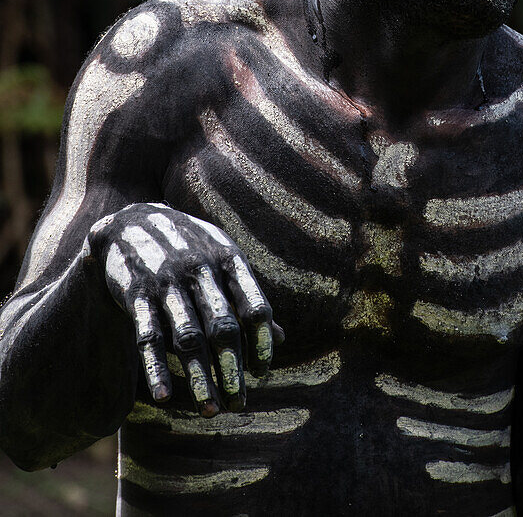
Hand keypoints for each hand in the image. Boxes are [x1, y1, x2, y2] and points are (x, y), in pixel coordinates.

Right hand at [86, 202, 282, 416]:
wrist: (130, 223)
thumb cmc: (189, 247)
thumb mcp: (222, 261)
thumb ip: (247, 297)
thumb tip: (281, 338)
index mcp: (229, 258)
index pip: (256, 306)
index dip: (262, 343)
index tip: (261, 373)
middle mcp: (200, 268)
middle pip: (223, 327)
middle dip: (232, 369)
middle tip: (239, 405)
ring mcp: (167, 280)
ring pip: (187, 337)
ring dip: (200, 377)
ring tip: (211, 411)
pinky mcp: (135, 293)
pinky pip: (148, 336)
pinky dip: (156, 368)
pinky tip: (164, 398)